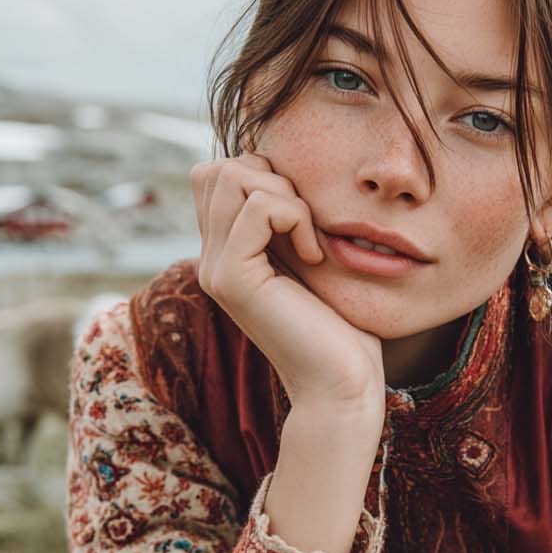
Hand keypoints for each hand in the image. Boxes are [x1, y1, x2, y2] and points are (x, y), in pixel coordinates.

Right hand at [191, 153, 385, 417]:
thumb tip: (283, 168)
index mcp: (225, 253)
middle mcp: (210, 260)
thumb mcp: (311, 257)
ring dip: (285, 196)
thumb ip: (288, 221)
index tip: (303, 220)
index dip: (264, 176)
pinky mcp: (233, 280)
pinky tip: (315, 255)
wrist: (341, 384)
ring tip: (310, 240)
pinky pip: (258, 207)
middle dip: (270, 178)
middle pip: (216, 170)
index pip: (217, 175)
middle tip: (305, 225)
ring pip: (230, 178)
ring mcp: (216, 270)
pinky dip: (295, 217)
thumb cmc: (341, 327)